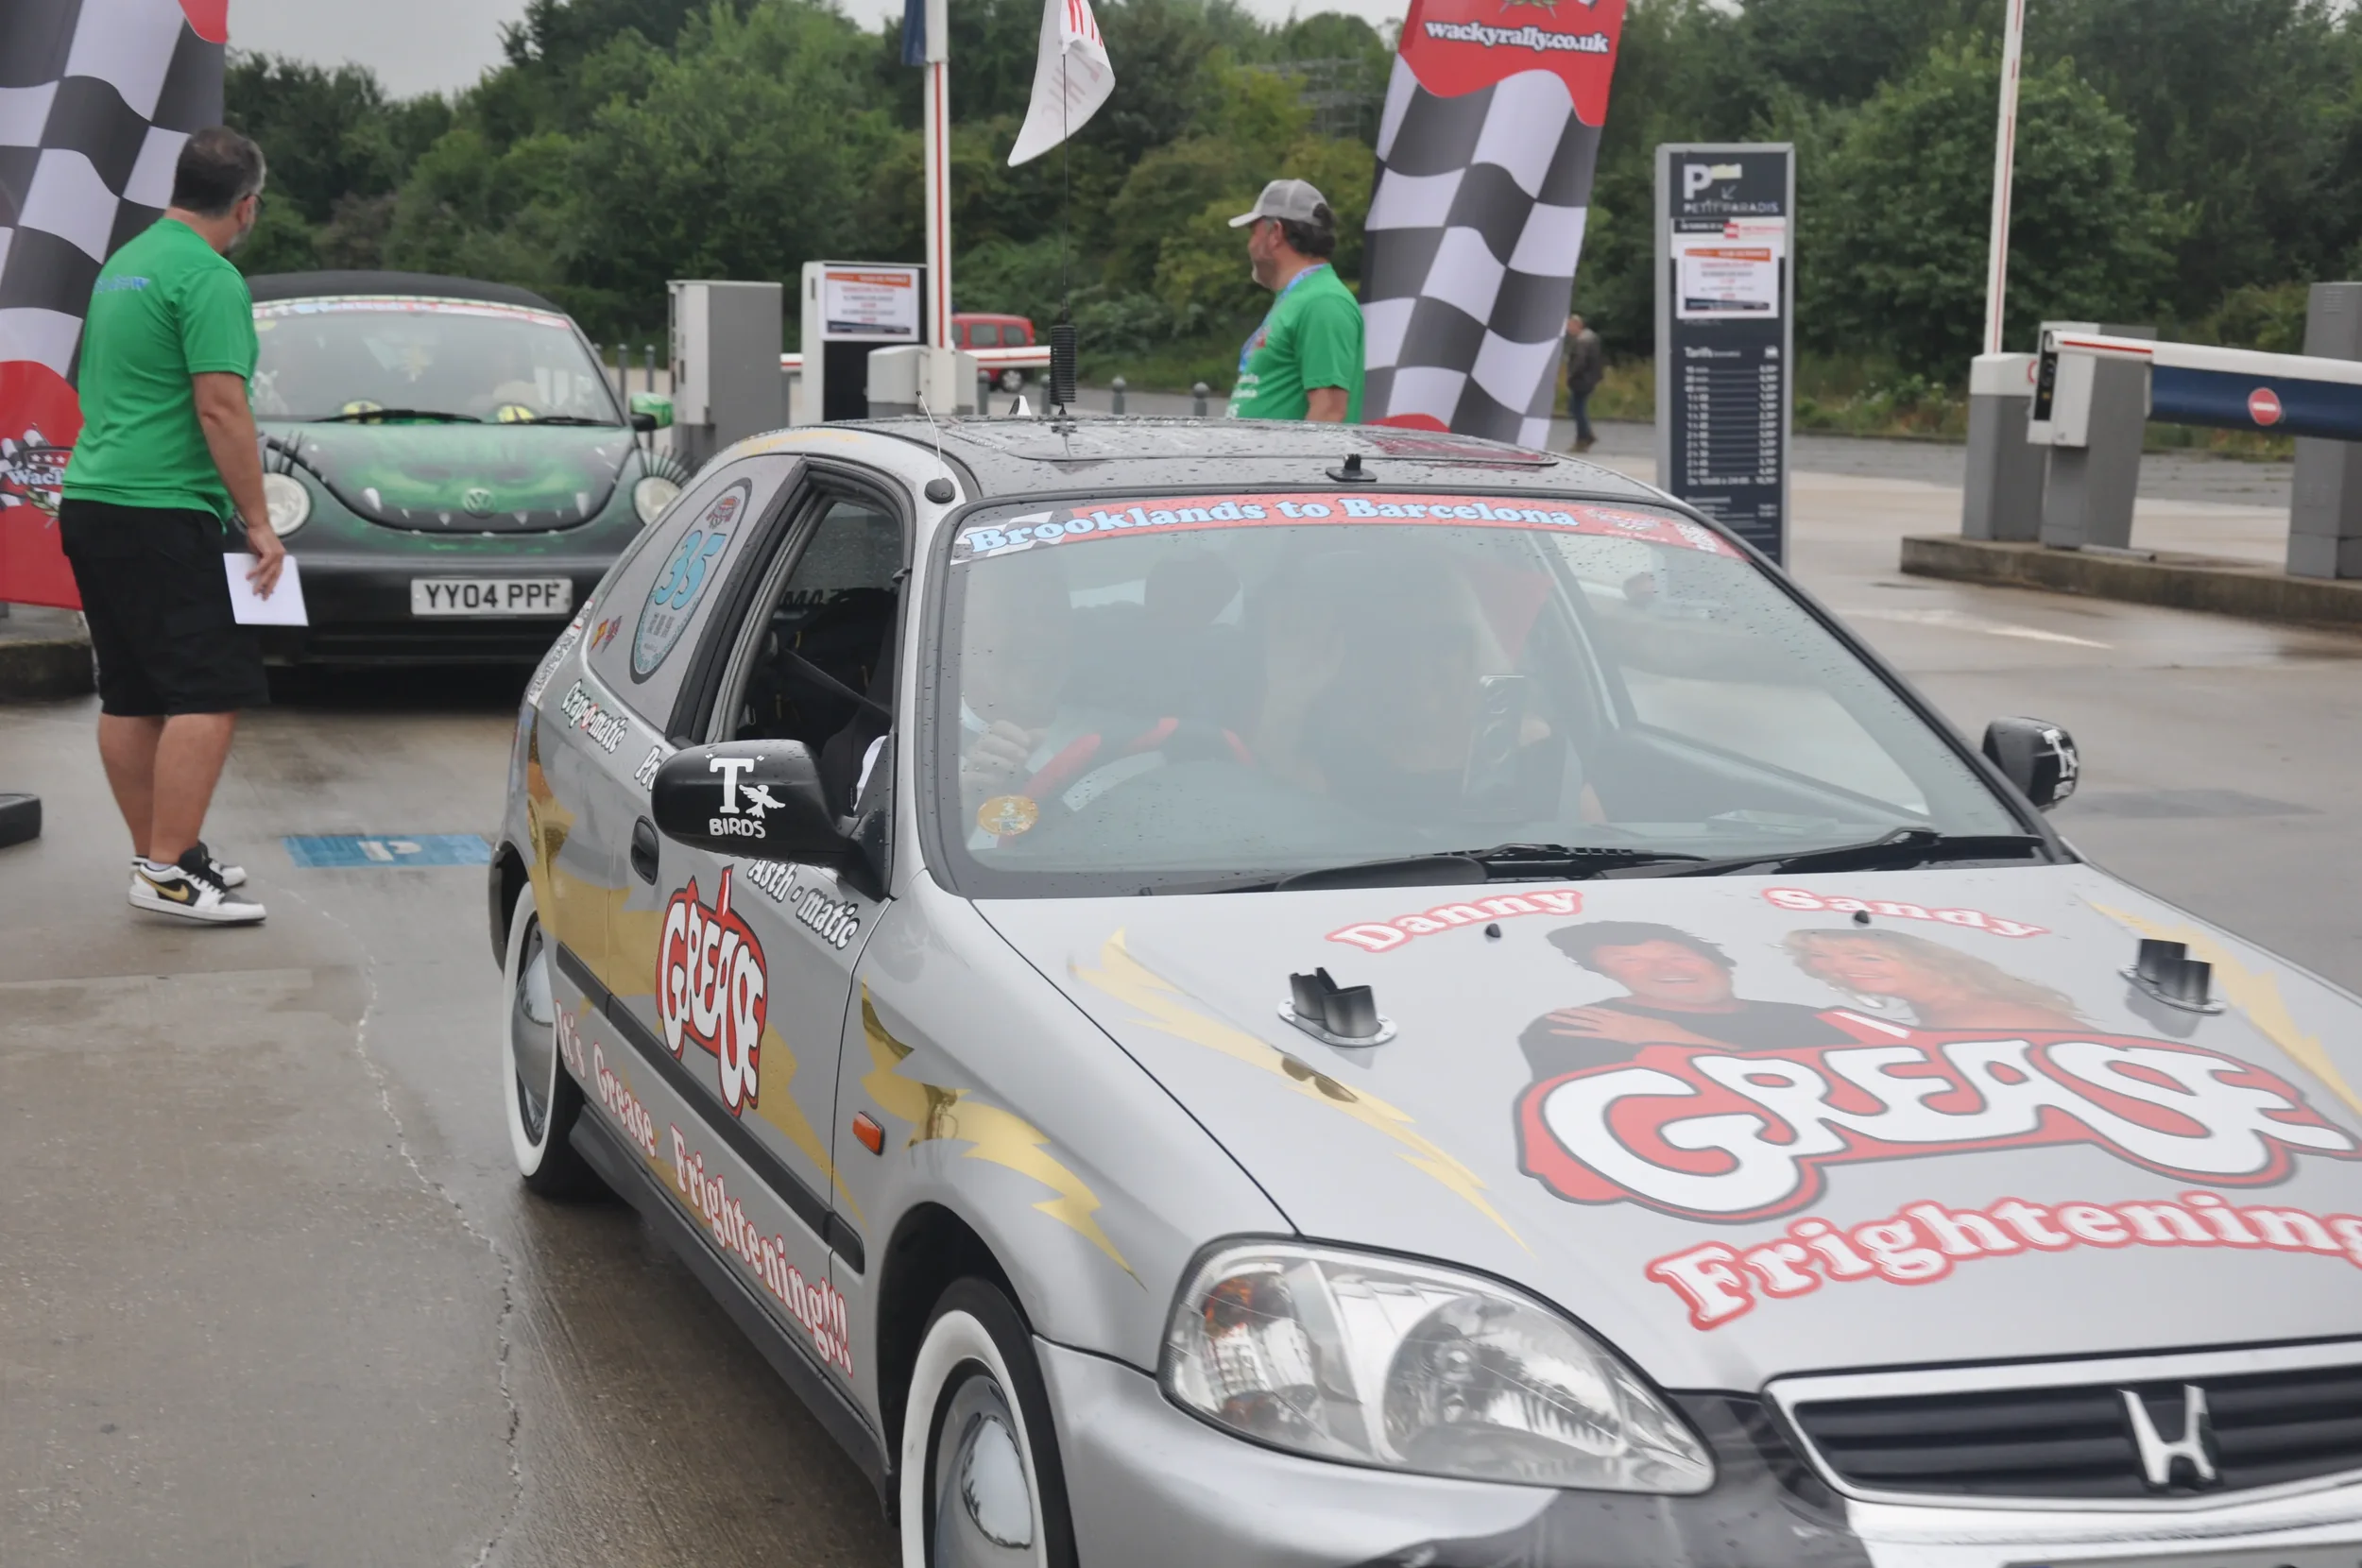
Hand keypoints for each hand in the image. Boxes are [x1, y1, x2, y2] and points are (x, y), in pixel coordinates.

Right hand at [243, 515, 286, 597]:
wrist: (258, 524)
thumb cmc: (258, 536)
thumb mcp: (260, 552)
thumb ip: (261, 561)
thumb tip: (259, 572)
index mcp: (280, 557)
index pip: (278, 573)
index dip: (273, 583)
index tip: (269, 592)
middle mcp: (281, 557)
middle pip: (275, 576)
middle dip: (269, 587)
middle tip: (264, 597)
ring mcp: (277, 555)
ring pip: (269, 573)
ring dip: (261, 583)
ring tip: (255, 591)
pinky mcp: (271, 553)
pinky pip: (262, 566)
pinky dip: (255, 572)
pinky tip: (249, 577)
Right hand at [960, 720, 1040, 797]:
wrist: (988, 800)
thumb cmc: (1005, 774)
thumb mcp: (1020, 758)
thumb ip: (1030, 745)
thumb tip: (1043, 733)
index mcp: (993, 739)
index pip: (999, 726)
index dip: (1013, 732)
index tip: (1027, 743)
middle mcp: (979, 748)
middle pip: (988, 740)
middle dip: (1008, 747)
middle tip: (1024, 757)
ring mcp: (970, 765)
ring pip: (979, 756)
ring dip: (999, 762)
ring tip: (1014, 770)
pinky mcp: (965, 781)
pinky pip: (971, 776)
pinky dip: (986, 778)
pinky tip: (999, 782)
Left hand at [1545, 1006, 1719, 1047]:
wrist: (1672, 1034)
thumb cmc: (1666, 1035)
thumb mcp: (1652, 1029)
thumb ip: (1642, 1028)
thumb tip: (1639, 1030)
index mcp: (1622, 1018)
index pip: (1598, 1014)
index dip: (1583, 1013)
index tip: (1570, 1011)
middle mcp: (1614, 1020)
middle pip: (1587, 1016)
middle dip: (1569, 1015)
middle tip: (1551, 1013)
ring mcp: (1612, 1026)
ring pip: (1583, 1021)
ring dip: (1566, 1020)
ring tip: (1549, 1019)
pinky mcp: (1612, 1035)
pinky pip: (1588, 1033)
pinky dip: (1572, 1032)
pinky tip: (1558, 1032)